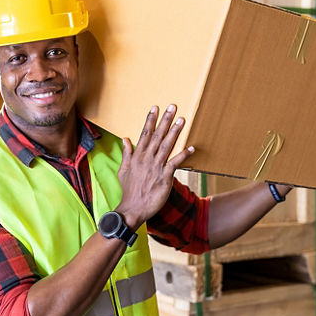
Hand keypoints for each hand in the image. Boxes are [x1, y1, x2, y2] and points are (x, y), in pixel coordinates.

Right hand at [116, 104, 194, 229]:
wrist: (133, 209)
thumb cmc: (129, 191)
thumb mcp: (123, 170)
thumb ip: (126, 153)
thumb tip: (125, 139)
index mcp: (137, 156)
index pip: (144, 134)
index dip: (150, 120)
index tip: (156, 107)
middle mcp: (146, 159)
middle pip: (157, 136)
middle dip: (165, 120)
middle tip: (172, 107)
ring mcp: (155, 168)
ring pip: (166, 146)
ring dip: (175, 132)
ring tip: (182, 120)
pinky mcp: (164, 178)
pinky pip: (175, 164)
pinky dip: (183, 155)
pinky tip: (192, 148)